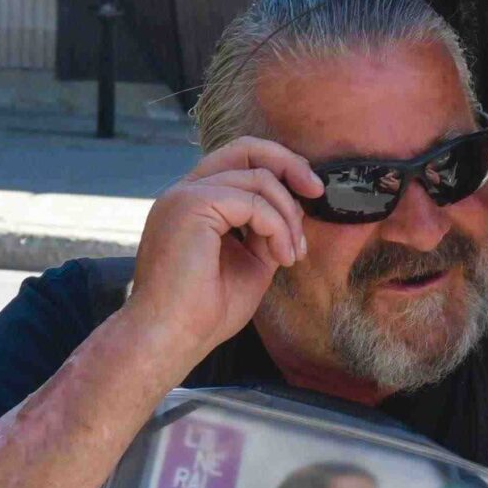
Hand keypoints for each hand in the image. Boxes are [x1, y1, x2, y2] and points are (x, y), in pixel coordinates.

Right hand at [124, 140, 321, 357]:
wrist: (170, 339)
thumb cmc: (203, 312)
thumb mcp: (250, 263)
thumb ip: (267, 231)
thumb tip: (295, 212)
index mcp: (193, 203)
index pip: (239, 161)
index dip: (280, 168)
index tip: (310, 193)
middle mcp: (184, 192)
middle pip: (245, 149)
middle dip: (289, 164)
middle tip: (317, 191)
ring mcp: (184, 195)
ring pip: (257, 178)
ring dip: (288, 216)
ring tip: (292, 254)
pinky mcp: (190, 206)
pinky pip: (253, 202)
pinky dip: (278, 228)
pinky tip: (281, 258)